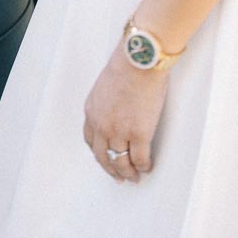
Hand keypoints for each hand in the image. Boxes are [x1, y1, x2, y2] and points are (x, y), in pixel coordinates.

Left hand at [83, 45, 168, 183]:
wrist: (138, 61)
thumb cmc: (126, 65)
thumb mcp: (104, 85)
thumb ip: (106, 102)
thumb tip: (116, 110)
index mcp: (92, 111)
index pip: (91, 140)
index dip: (99, 153)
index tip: (105, 158)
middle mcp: (102, 125)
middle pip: (103, 156)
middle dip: (111, 169)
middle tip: (118, 176)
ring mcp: (120, 132)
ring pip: (121, 163)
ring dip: (128, 173)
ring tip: (134, 177)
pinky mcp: (139, 134)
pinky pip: (140, 159)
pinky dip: (143, 167)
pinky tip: (147, 167)